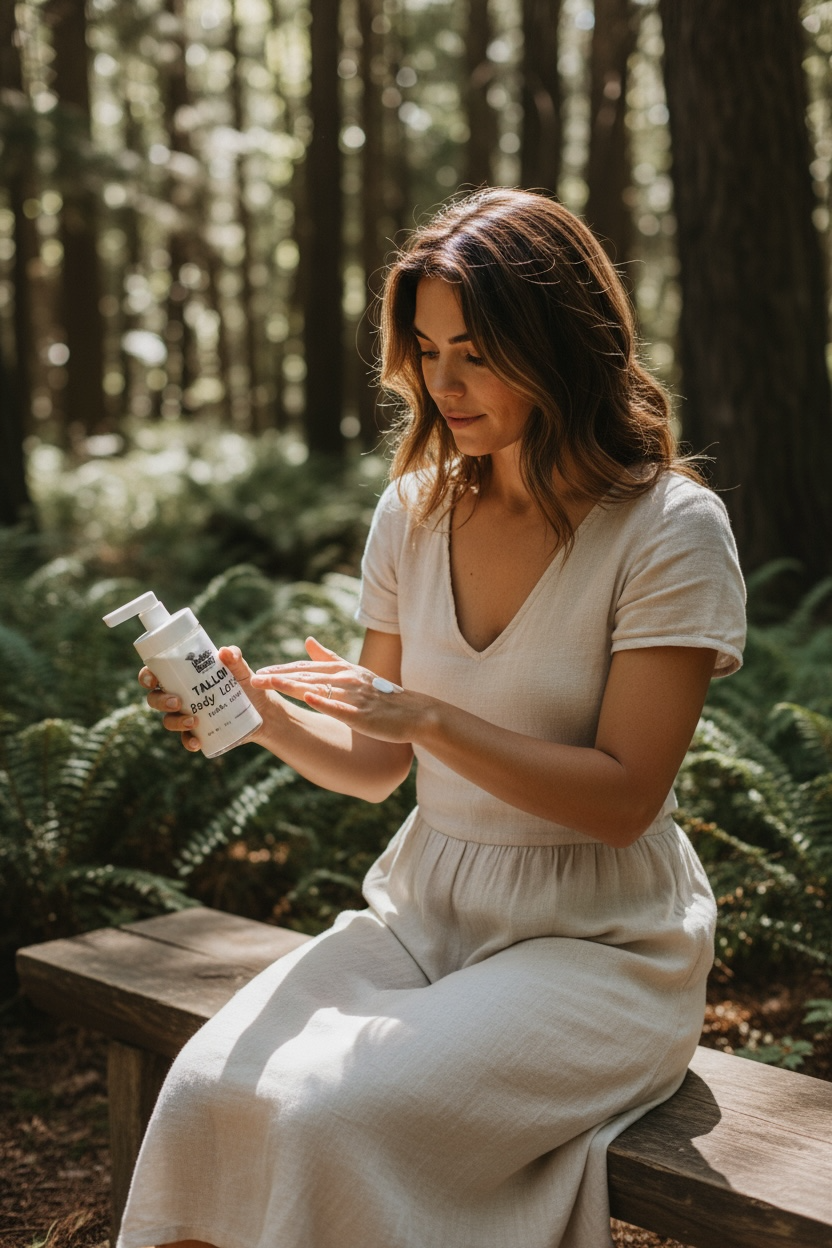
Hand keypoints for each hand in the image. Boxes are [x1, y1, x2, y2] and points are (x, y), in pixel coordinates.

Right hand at [139, 646, 275, 752]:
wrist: (262, 711)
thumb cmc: (245, 684)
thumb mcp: (241, 670)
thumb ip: (235, 659)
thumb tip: (226, 652)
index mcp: (182, 677)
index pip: (155, 675)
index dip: (147, 677)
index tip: (153, 680)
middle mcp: (180, 696)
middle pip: (155, 699)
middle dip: (160, 701)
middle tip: (177, 702)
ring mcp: (186, 715)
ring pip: (167, 720)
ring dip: (175, 722)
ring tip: (193, 720)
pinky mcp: (198, 732)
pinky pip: (185, 739)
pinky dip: (188, 741)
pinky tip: (197, 742)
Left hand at [250, 636, 426, 744]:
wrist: (415, 713)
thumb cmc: (383, 696)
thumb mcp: (356, 672)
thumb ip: (329, 657)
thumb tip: (308, 640)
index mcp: (344, 670)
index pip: (306, 669)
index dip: (282, 670)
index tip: (259, 673)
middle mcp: (347, 679)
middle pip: (307, 676)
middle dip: (278, 678)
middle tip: (254, 680)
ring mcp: (355, 696)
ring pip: (319, 688)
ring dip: (292, 685)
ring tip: (270, 683)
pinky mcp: (363, 715)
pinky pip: (340, 707)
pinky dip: (323, 701)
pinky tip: (307, 697)